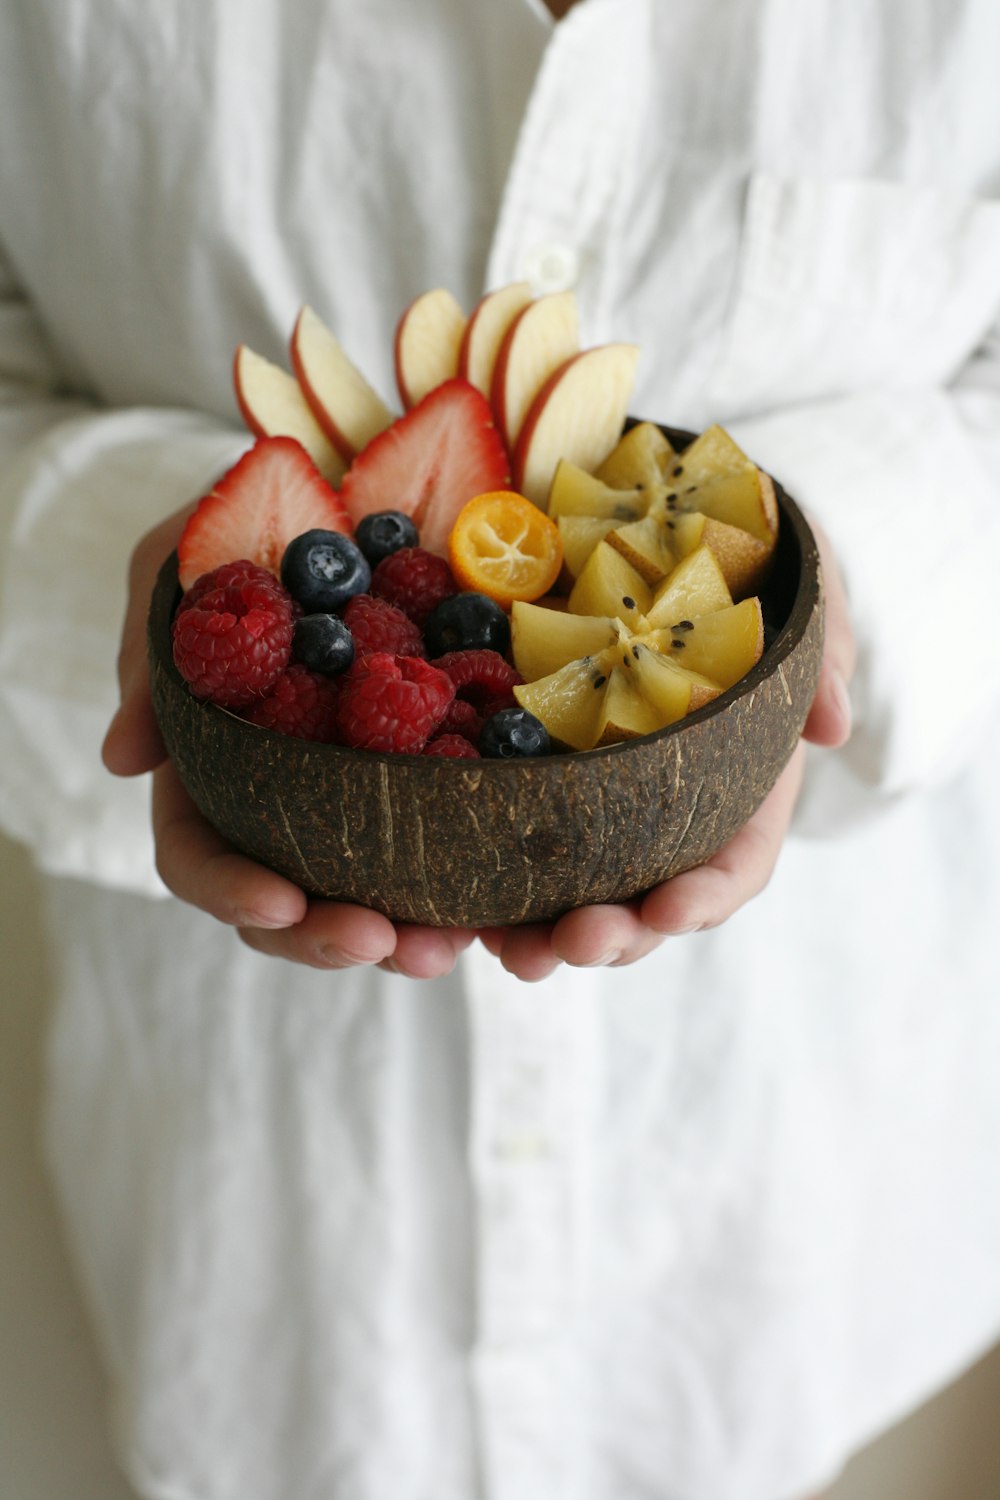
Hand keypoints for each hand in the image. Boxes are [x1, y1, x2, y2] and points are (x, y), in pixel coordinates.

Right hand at [101, 507, 474, 977]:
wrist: (361, 476)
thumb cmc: (251, 516)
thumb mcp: (180, 559)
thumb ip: (153, 651)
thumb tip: (122, 760)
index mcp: (217, 762)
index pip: (200, 851)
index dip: (230, 889)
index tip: (281, 903)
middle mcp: (288, 795)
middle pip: (289, 903)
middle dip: (329, 938)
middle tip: (383, 944)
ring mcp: (368, 793)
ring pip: (376, 896)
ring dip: (410, 936)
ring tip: (448, 947)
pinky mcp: (446, 772)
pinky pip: (463, 847)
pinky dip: (481, 887)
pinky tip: (511, 905)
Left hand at [478, 522, 854, 980]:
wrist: (661, 526)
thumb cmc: (748, 566)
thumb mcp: (804, 589)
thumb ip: (821, 649)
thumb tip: (831, 726)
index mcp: (736, 783)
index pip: (733, 863)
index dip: (706, 896)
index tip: (671, 911)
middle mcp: (664, 811)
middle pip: (645, 901)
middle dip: (615, 934)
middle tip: (576, 940)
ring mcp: (593, 804)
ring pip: (569, 895)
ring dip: (540, 935)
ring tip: (511, 952)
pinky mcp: (526, 779)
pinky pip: (500, 843)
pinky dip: (478, 885)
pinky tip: (450, 908)